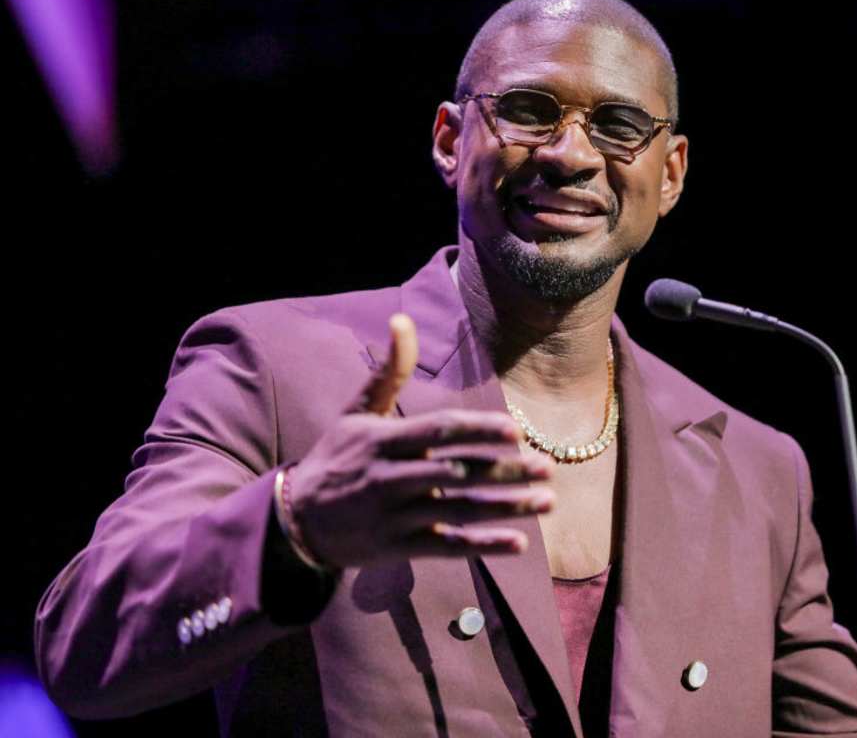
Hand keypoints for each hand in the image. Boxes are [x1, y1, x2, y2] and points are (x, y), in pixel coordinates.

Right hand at [287, 313, 554, 568]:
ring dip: (507, 508)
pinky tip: (519, 543)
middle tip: (548, 468)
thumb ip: (388, 371)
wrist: (296, 518)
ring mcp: (394, 516)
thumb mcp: (356, 412)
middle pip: (458, 473)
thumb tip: (401, 320)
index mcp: (383, 440)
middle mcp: (390, 477)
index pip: (439, 431)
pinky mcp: (398, 548)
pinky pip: (447, 547)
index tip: (516, 431)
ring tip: (548, 502)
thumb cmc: (337, 456)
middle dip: (506, 471)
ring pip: (459, 511)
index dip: (478, 430)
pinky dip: (483, 546)